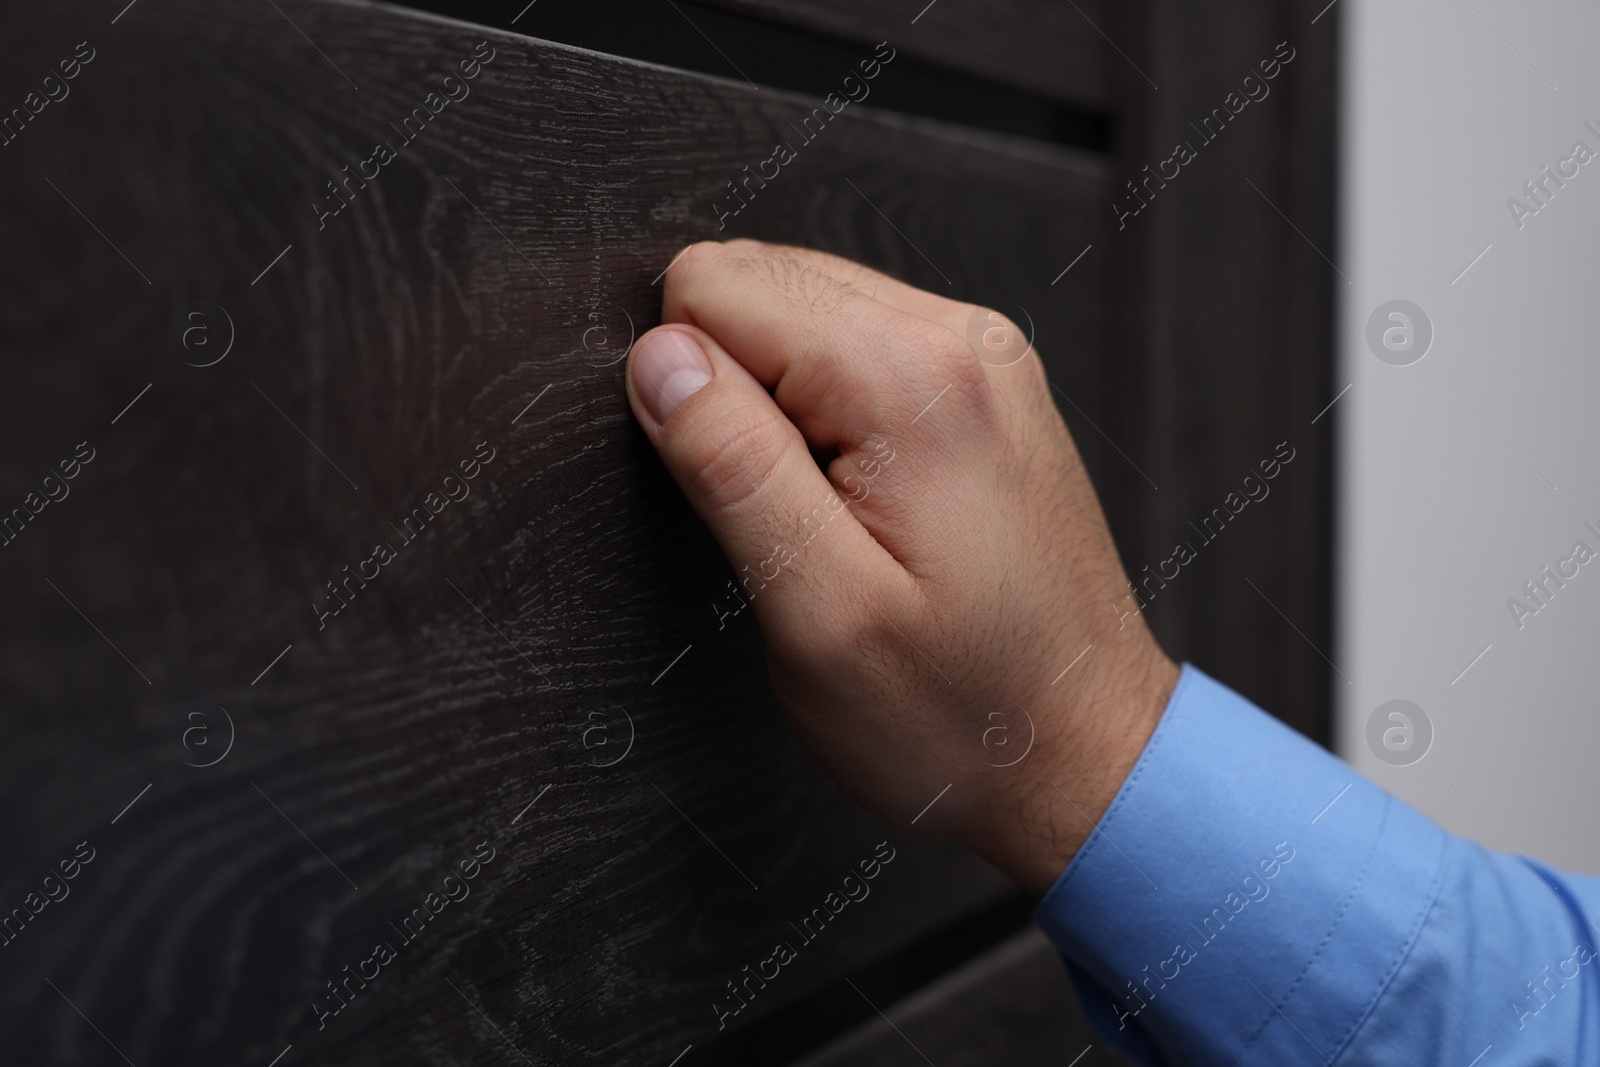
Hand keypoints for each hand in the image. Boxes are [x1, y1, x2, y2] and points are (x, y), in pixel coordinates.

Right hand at [625, 240, 1178, 894]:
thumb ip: (731, 466)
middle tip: (787, 516)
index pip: (712, 285)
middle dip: (734, 390)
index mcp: (912, 379)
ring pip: (804, 306)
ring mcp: (983, 358)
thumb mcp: (819, 616)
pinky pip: (859, 344)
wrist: (1088, 756)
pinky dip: (830, 409)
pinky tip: (862, 500)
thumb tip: (658, 357)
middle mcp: (959, 339)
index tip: (743, 493)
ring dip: (782, 401)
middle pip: (758, 279)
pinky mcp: (987, 388)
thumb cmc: (965, 712)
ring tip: (831, 516)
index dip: (687, 391)